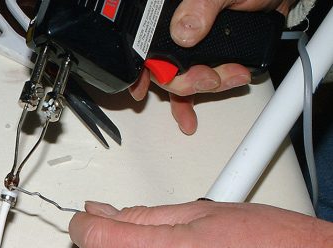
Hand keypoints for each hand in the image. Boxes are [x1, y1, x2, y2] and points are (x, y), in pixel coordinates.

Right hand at [129, 0, 294, 134]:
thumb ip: (202, 6)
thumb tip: (182, 32)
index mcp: (168, 11)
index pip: (144, 41)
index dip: (141, 65)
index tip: (142, 87)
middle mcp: (173, 30)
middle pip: (161, 67)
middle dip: (185, 80)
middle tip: (210, 78)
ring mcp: (187, 48)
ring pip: (175, 79)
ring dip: (194, 92)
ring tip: (223, 83)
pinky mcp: (203, 60)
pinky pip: (188, 83)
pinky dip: (188, 103)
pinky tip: (190, 118)